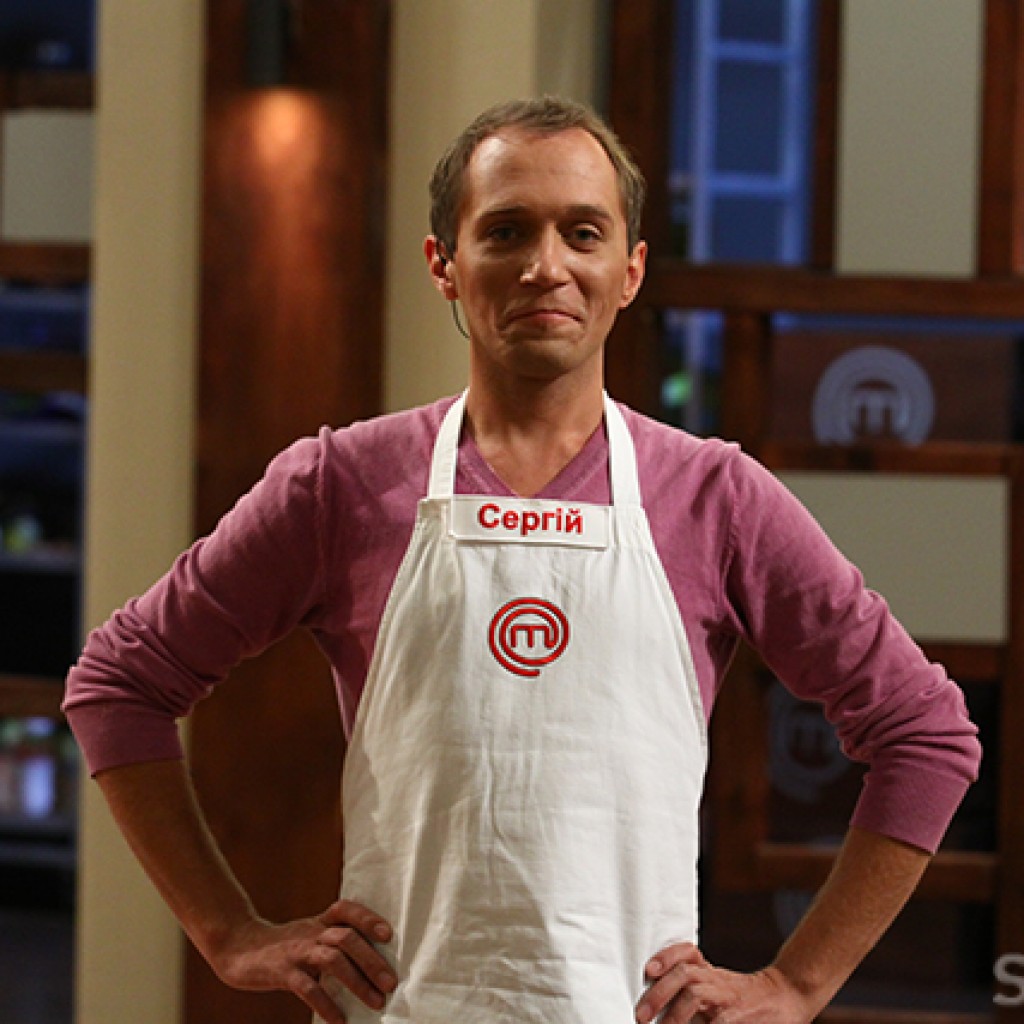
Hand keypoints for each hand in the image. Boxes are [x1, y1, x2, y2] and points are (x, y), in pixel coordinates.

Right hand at [206, 898, 396, 1022]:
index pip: (346, 910)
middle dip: (372, 960)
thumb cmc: (284, 946)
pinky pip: (307, 987)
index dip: (368, 918)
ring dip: (358, 981)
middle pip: (347, 938)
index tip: (388, 935)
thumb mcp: (309, 935)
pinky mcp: (282, 972)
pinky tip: (339, 1020)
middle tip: (391, 983)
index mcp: (320, 922)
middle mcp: (311, 933)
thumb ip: (334, 943)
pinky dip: (326, 1003)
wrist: (239, 949)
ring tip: (376, 1001)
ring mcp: (297, 951)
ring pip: (332, 959)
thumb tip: (373, 966)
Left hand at [635, 943, 816, 1023]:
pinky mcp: (736, 1018)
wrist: (786, 998)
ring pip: (695, 994)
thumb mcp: (717, 987)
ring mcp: (727, 998)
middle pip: (684, 974)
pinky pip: (715, 1023)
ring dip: (674, 1014)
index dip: (667, 956)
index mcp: (709, 972)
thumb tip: (653, 1003)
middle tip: (640, 1015)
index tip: (649, 969)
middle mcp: (716, 980)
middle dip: (659, 993)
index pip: (686, 953)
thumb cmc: (744, 998)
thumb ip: (691, 990)